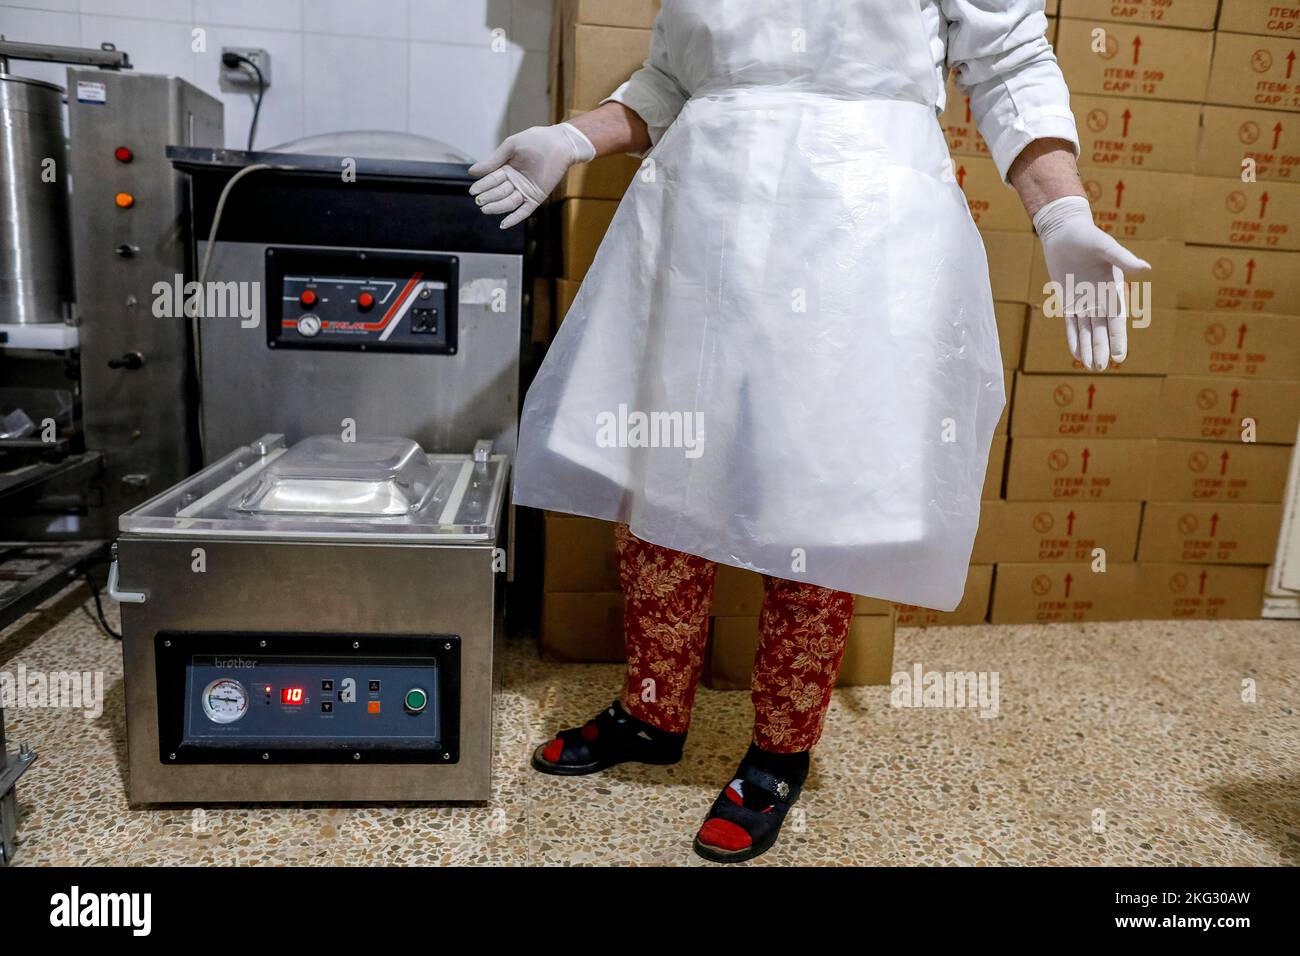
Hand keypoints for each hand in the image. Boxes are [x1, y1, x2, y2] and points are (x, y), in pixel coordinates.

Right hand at [468, 123, 595, 228]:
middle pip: (498, 192)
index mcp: (507, 168)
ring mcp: (525, 190)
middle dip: (488, 197)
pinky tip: (504, 224)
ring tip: (486, 209)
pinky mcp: (536, 197)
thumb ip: (493, 161)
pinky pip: (524, 211)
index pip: (491, 179)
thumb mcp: (511, 147)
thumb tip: (472, 172)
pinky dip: (514, 218)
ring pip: (508, 202)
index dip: (482, 185)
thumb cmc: (536, 140)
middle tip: (478, 201)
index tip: (473, 191)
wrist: (560, 144)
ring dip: (497, 207)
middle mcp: (515, 181)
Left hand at [1034, 195, 1150, 370]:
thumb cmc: (1088, 236)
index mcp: (1112, 289)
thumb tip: (1144, 267)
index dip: (1117, 338)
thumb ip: (1122, 259)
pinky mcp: (1068, 301)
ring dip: (1088, 348)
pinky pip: (1071, 324)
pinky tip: (1076, 353)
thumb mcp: (1105, 247)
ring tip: (1090, 367)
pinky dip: (1074, 338)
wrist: (1065, 232)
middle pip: (1101, 330)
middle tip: (1099, 369)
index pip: (1116, 320)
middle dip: (1100, 349)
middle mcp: (1100, 299)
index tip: (1119, 357)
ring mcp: (1083, 302)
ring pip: (1087, 331)